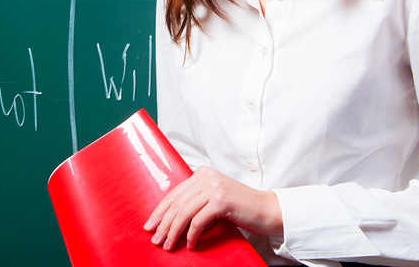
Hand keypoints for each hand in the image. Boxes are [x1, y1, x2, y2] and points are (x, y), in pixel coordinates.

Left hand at [143, 166, 282, 250]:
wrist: (267, 210)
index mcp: (203, 173)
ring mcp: (214, 187)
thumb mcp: (214, 199)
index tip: (150, 224)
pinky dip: (191, 235)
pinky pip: (197, 221)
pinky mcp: (221, 200)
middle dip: (163, 223)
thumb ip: (196, 200)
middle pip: (176, 203)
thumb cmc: (241, 208)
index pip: (174, 193)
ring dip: (173, 232)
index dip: (160, 210)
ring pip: (184, 212)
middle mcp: (207, 177)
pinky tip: (190, 244)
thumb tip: (170, 217)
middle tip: (155, 239)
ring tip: (168, 245)